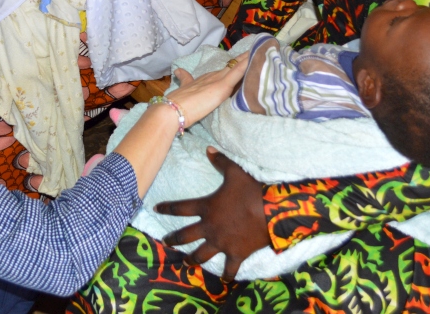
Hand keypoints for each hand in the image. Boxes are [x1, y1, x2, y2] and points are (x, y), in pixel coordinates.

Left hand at [155, 148, 270, 280]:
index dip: (167, 208)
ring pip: (201, 255)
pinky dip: (227, 275)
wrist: (273, 211)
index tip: (156, 208)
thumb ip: (220, 162)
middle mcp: (210, 227)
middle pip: (185, 235)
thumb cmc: (252, 190)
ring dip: (192, 260)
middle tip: (165, 242)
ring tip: (186, 264)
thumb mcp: (235, 172)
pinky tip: (224, 280)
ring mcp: (222, 243)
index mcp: (206, 207)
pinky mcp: (236, 254)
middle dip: (173, 239)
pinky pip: (229, 268)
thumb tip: (208, 149)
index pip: (180, 208)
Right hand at [164, 50, 248, 127]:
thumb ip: (184, 79)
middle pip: (230, 66)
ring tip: (260, 51)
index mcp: (204, 79)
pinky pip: (236, 72)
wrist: (173, 109)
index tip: (242, 59)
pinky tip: (254, 58)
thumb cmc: (178, 104)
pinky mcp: (221, 86)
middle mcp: (211, 76)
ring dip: (247, 60)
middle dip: (242, 60)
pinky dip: (246, 65)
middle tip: (255, 51)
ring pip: (236, 67)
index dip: (232, 65)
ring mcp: (217, 80)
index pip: (222, 71)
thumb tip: (178, 70)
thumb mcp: (184, 89)